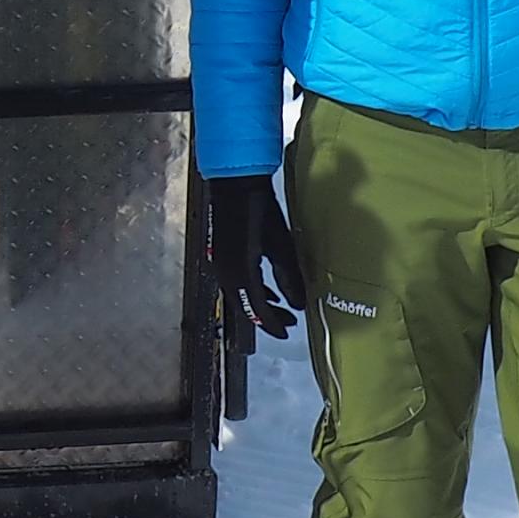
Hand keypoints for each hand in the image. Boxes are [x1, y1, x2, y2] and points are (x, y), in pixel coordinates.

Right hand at [206, 173, 307, 343]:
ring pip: (237, 295)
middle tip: (288, 322)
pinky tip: (263, 287)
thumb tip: (299, 305)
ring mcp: (219, 264)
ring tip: (280, 308)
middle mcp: (225, 273)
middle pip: (244, 305)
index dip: (273, 324)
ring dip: (258, 304)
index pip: (257, 308)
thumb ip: (290, 278)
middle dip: (266, 317)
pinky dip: (249, 290)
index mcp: (241, 273)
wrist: (234, 185)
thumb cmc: (261, 212)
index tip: (287, 333)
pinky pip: (233, 283)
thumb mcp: (281, 246)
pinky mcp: (219, 255)